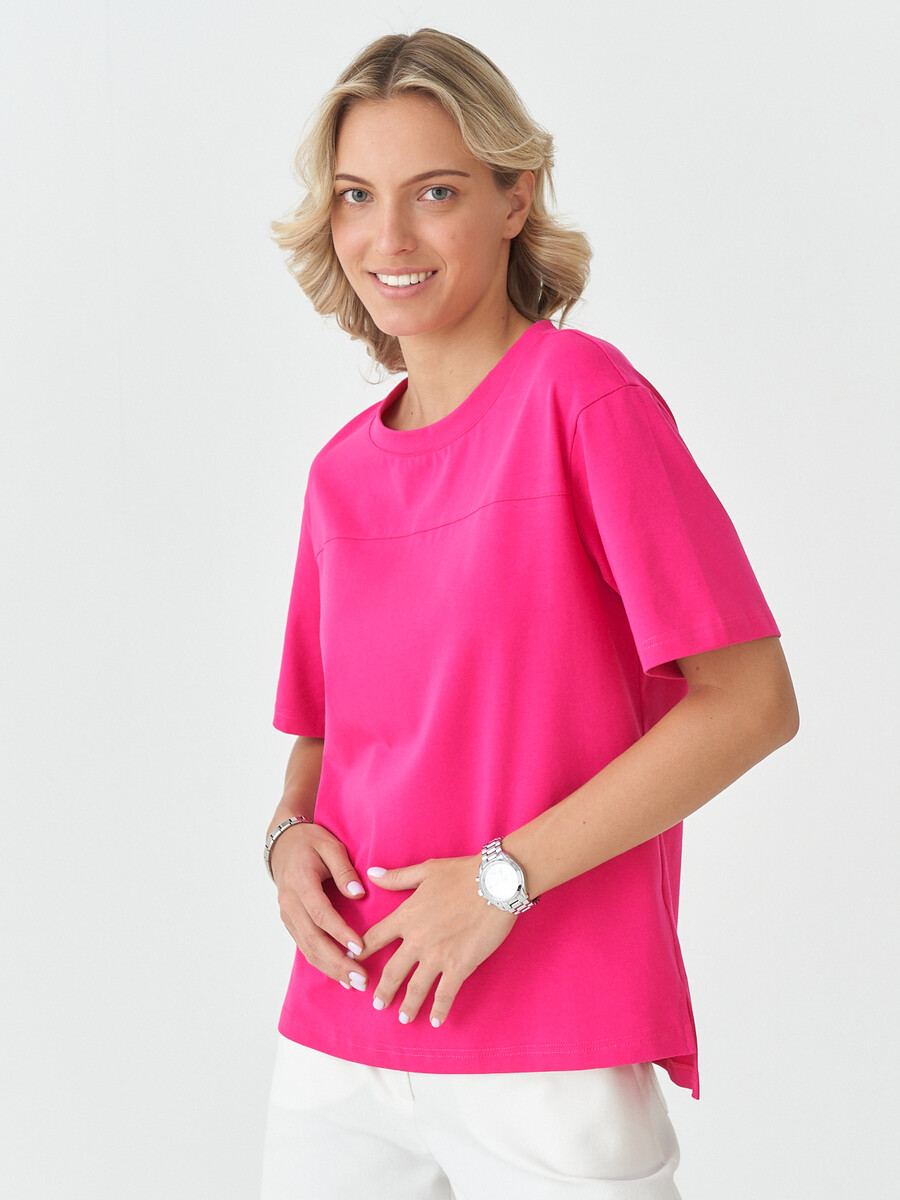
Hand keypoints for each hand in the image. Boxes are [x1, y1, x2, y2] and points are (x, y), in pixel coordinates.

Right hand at [270, 821, 369, 991]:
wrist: (283, 845)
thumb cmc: (311, 842)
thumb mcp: (330, 845)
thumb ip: (344, 869)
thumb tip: (359, 894)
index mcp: (300, 881)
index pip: (320, 912)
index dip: (339, 932)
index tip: (361, 948)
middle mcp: (290, 902)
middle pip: (312, 938)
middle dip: (337, 962)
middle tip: (361, 979)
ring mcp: (287, 915)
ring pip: (307, 948)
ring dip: (330, 968)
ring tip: (354, 983)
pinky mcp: (290, 922)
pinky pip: (304, 946)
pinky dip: (321, 963)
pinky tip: (339, 975)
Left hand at [357, 855, 515, 1026]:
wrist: (496, 883)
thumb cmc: (463, 873)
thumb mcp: (426, 870)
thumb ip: (397, 877)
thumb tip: (371, 874)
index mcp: (406, 915)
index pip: (376, 937)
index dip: (362, 951)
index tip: (354, 962)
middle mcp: (417, 939)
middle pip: (392, 971)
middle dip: (383, 990)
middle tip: (378, 1003)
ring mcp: (438, 955)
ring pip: (416, 988)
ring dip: (408, 1006)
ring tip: (403, 1018)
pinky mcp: (460, 966)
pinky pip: (445, 994)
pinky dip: (439, 1010)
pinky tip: (435, 1021)